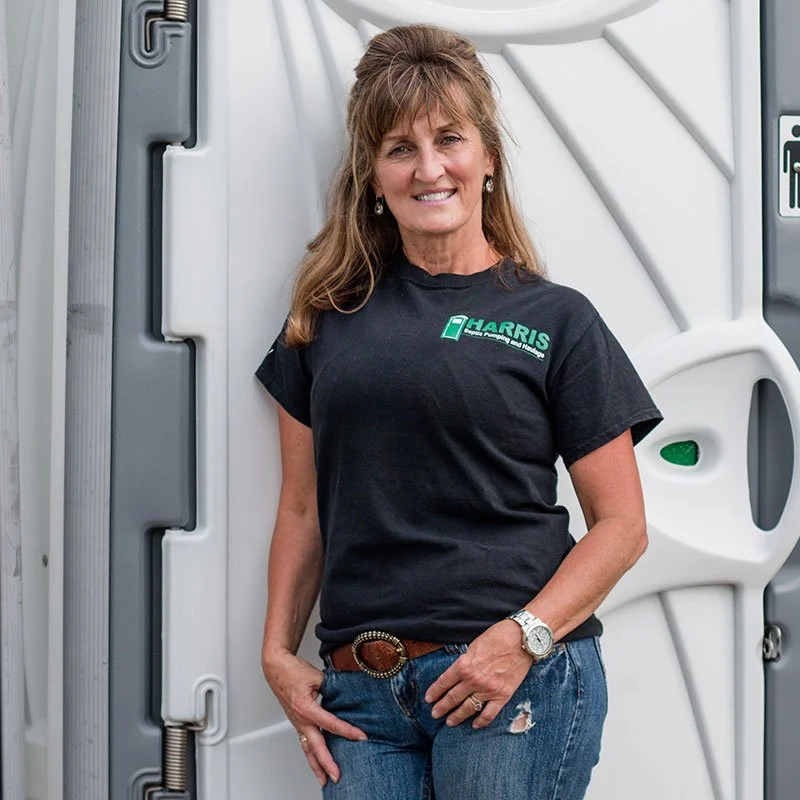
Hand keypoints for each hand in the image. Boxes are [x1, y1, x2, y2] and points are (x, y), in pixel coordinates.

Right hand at [263, 650, 366, 785]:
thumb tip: (346, 695)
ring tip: (324, 780)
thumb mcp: (316, 676)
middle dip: (327, 763)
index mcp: (306, 708)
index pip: (331, 724)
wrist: (276, 667)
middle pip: (316, 746)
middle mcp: (300, 719)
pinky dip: (310, 754)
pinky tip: (315, 762)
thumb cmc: (293, 670)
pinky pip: (303, 742)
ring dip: (316, 766)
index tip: (361, 737)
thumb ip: (332, 687)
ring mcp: (297, 723)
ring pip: (307, 749)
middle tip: (337, 776)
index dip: (348, 731)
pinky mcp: (296, 722)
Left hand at [424, 620, 532, 728]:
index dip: (435, 692)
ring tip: (449, 722)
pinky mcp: (503, 695)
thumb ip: (465, 662)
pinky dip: (481, 721)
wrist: (522, 639)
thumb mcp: (474, 646)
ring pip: (468, 708)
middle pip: (453, 698)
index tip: (429, 699)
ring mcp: (488, 690)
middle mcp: (473, 680)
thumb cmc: (497, 637)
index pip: (444, 682)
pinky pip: (489, 713)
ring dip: (457, 716)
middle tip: (434, 714)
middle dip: (442, 707)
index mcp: (464, 665)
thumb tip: (457, 673)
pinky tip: (475, 725)